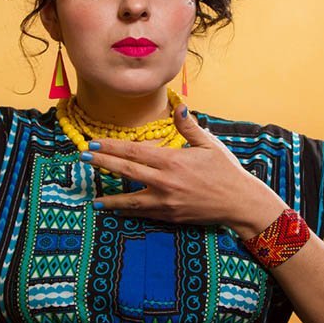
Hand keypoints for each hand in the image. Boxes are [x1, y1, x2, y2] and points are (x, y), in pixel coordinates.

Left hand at [83, 105, 287, 238]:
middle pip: (126, 172)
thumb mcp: (210, 145)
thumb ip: (189, 127)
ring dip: (111, 198)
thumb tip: (179, 107)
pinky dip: (128, 212)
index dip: (112, 148)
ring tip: (94, 199)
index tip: (94, 144)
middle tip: (83, 158)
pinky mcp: (170, 216)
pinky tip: (118, 211)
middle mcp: (165, 182)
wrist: (240, 202)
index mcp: (172, 161)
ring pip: (131, 200)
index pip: (134, 152)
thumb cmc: (226, 171)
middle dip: (102, 164)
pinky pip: (144, 213)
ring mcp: (166, 202)